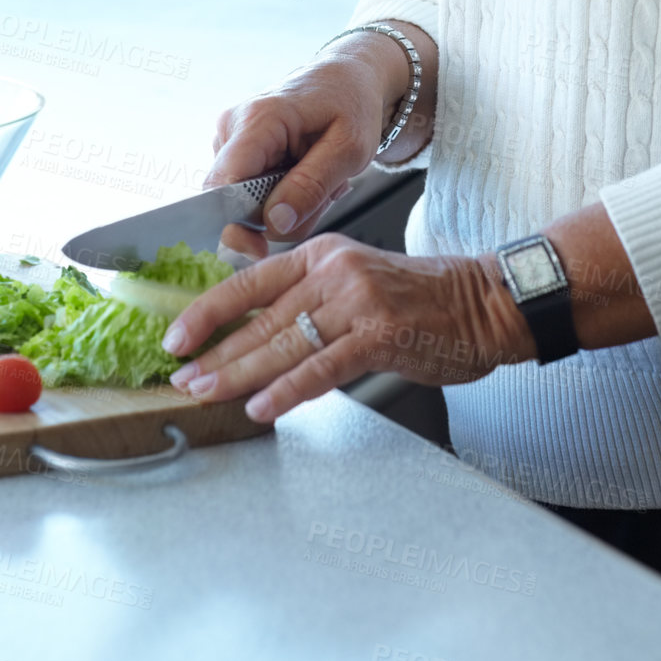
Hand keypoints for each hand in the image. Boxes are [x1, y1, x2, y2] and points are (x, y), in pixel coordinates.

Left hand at [163, 233, 536, 421]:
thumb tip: (256, 335)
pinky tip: (262, 406)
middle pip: (260, 317)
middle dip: (215, 352)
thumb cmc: (423, 299)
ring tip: (206, 393)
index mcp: (322, 254)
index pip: (250, 282)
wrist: (485, 302)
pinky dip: (287, 390)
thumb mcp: (357, 281)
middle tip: (181, 378)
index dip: (208, 311)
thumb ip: (311, 299)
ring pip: (283, 341)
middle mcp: (334, 269)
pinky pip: (321, 367)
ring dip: (238, 373)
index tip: (175, 337)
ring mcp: (357, 299)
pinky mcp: (379, 333)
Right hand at [206, 54, 388, 260]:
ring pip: (245, 202)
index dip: (233, 224)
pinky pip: (251, 192)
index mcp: (258, 119)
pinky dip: (283, 195)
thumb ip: (311, 187)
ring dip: (288, 204)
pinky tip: (307, 173)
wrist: (348, 77)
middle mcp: (231, 126)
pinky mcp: (236, 149)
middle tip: (327, 193)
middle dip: (280, 213)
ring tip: (322, 176)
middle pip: (234, 200)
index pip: (222, 184)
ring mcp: (230, 137)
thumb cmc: (352, 104)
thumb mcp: (349, 148)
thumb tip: (272, 225)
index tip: (259, 251)